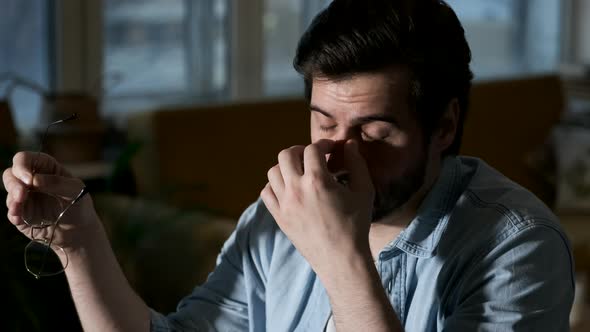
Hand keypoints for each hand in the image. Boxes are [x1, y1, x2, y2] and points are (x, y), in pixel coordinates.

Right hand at [3, 152, 98, 250]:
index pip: (25, 159)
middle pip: (11, 174)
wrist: (79, 229)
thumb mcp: (75, 190)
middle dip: (13, 184)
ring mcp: (25, 197)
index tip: (29, 179)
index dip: (22, 165)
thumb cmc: (79, 204)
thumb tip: (34, 180)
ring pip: (10, 193)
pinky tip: (19, 218)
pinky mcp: (22, 214)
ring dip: (12, 199)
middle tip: (21, 194)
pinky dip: (14, 214)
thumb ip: (56, 183)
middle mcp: (31, 180)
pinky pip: (12, 212)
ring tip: (18, 208)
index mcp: (45, 168)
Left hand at [261, 139, 374, 276]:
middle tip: (313, 157)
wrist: (341, 259)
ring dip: (286, 167)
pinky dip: (274, 186)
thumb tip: (350, 144)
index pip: (312, 149)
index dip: (323, 145)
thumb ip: (357, 164)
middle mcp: (296, 189)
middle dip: (300, 151)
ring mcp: (284, 204)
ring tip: (300, 172)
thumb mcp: (364, 192)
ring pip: (273, 172)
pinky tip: (289, 189)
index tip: (331, 150)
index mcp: (318, 181)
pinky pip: (266, 193)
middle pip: (286, 155)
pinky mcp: (279, 217)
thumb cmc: (356, 225)